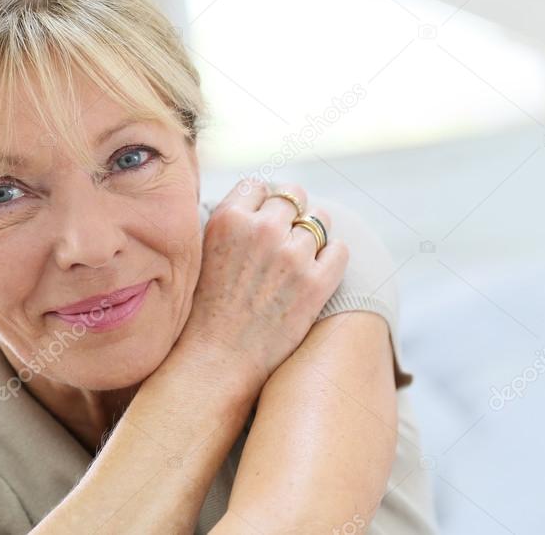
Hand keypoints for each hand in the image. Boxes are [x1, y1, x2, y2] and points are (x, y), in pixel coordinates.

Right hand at [174, 178, 348, 395]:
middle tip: (283, 238)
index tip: (261, 221)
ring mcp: (292, 256)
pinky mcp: (316, 284)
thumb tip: (261, 195)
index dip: (262, 202)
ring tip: (298, 259)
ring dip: (312, 235)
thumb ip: (231, 220)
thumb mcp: (204, 250)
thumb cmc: (207, 308)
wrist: (218, 360)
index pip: (259, 185)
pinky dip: (332, 256)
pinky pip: (339, 249)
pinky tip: (318, 270)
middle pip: (293, 195)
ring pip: (320, 220)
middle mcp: (261, 230)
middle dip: (290, 213)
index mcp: (229, 219)